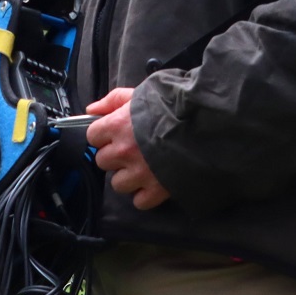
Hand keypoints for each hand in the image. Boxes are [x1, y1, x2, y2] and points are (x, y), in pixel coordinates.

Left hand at [86, 87, 169, 210]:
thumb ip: (113, 100)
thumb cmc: (172, 105)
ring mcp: (138, 173)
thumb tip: (91, 110)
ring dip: (128, 177)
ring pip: (117, 184)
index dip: (104, 135)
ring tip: (144, 167)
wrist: (204, 124)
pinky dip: (145, 194)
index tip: (115, 133)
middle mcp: (123, 151)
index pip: (92, 136)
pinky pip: (139, 201)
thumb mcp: (141, 93)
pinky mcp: (156, 190)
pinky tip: (154, 182)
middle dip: (115, 156)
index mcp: (117, 125)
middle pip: (103, 161)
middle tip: (132, 149)